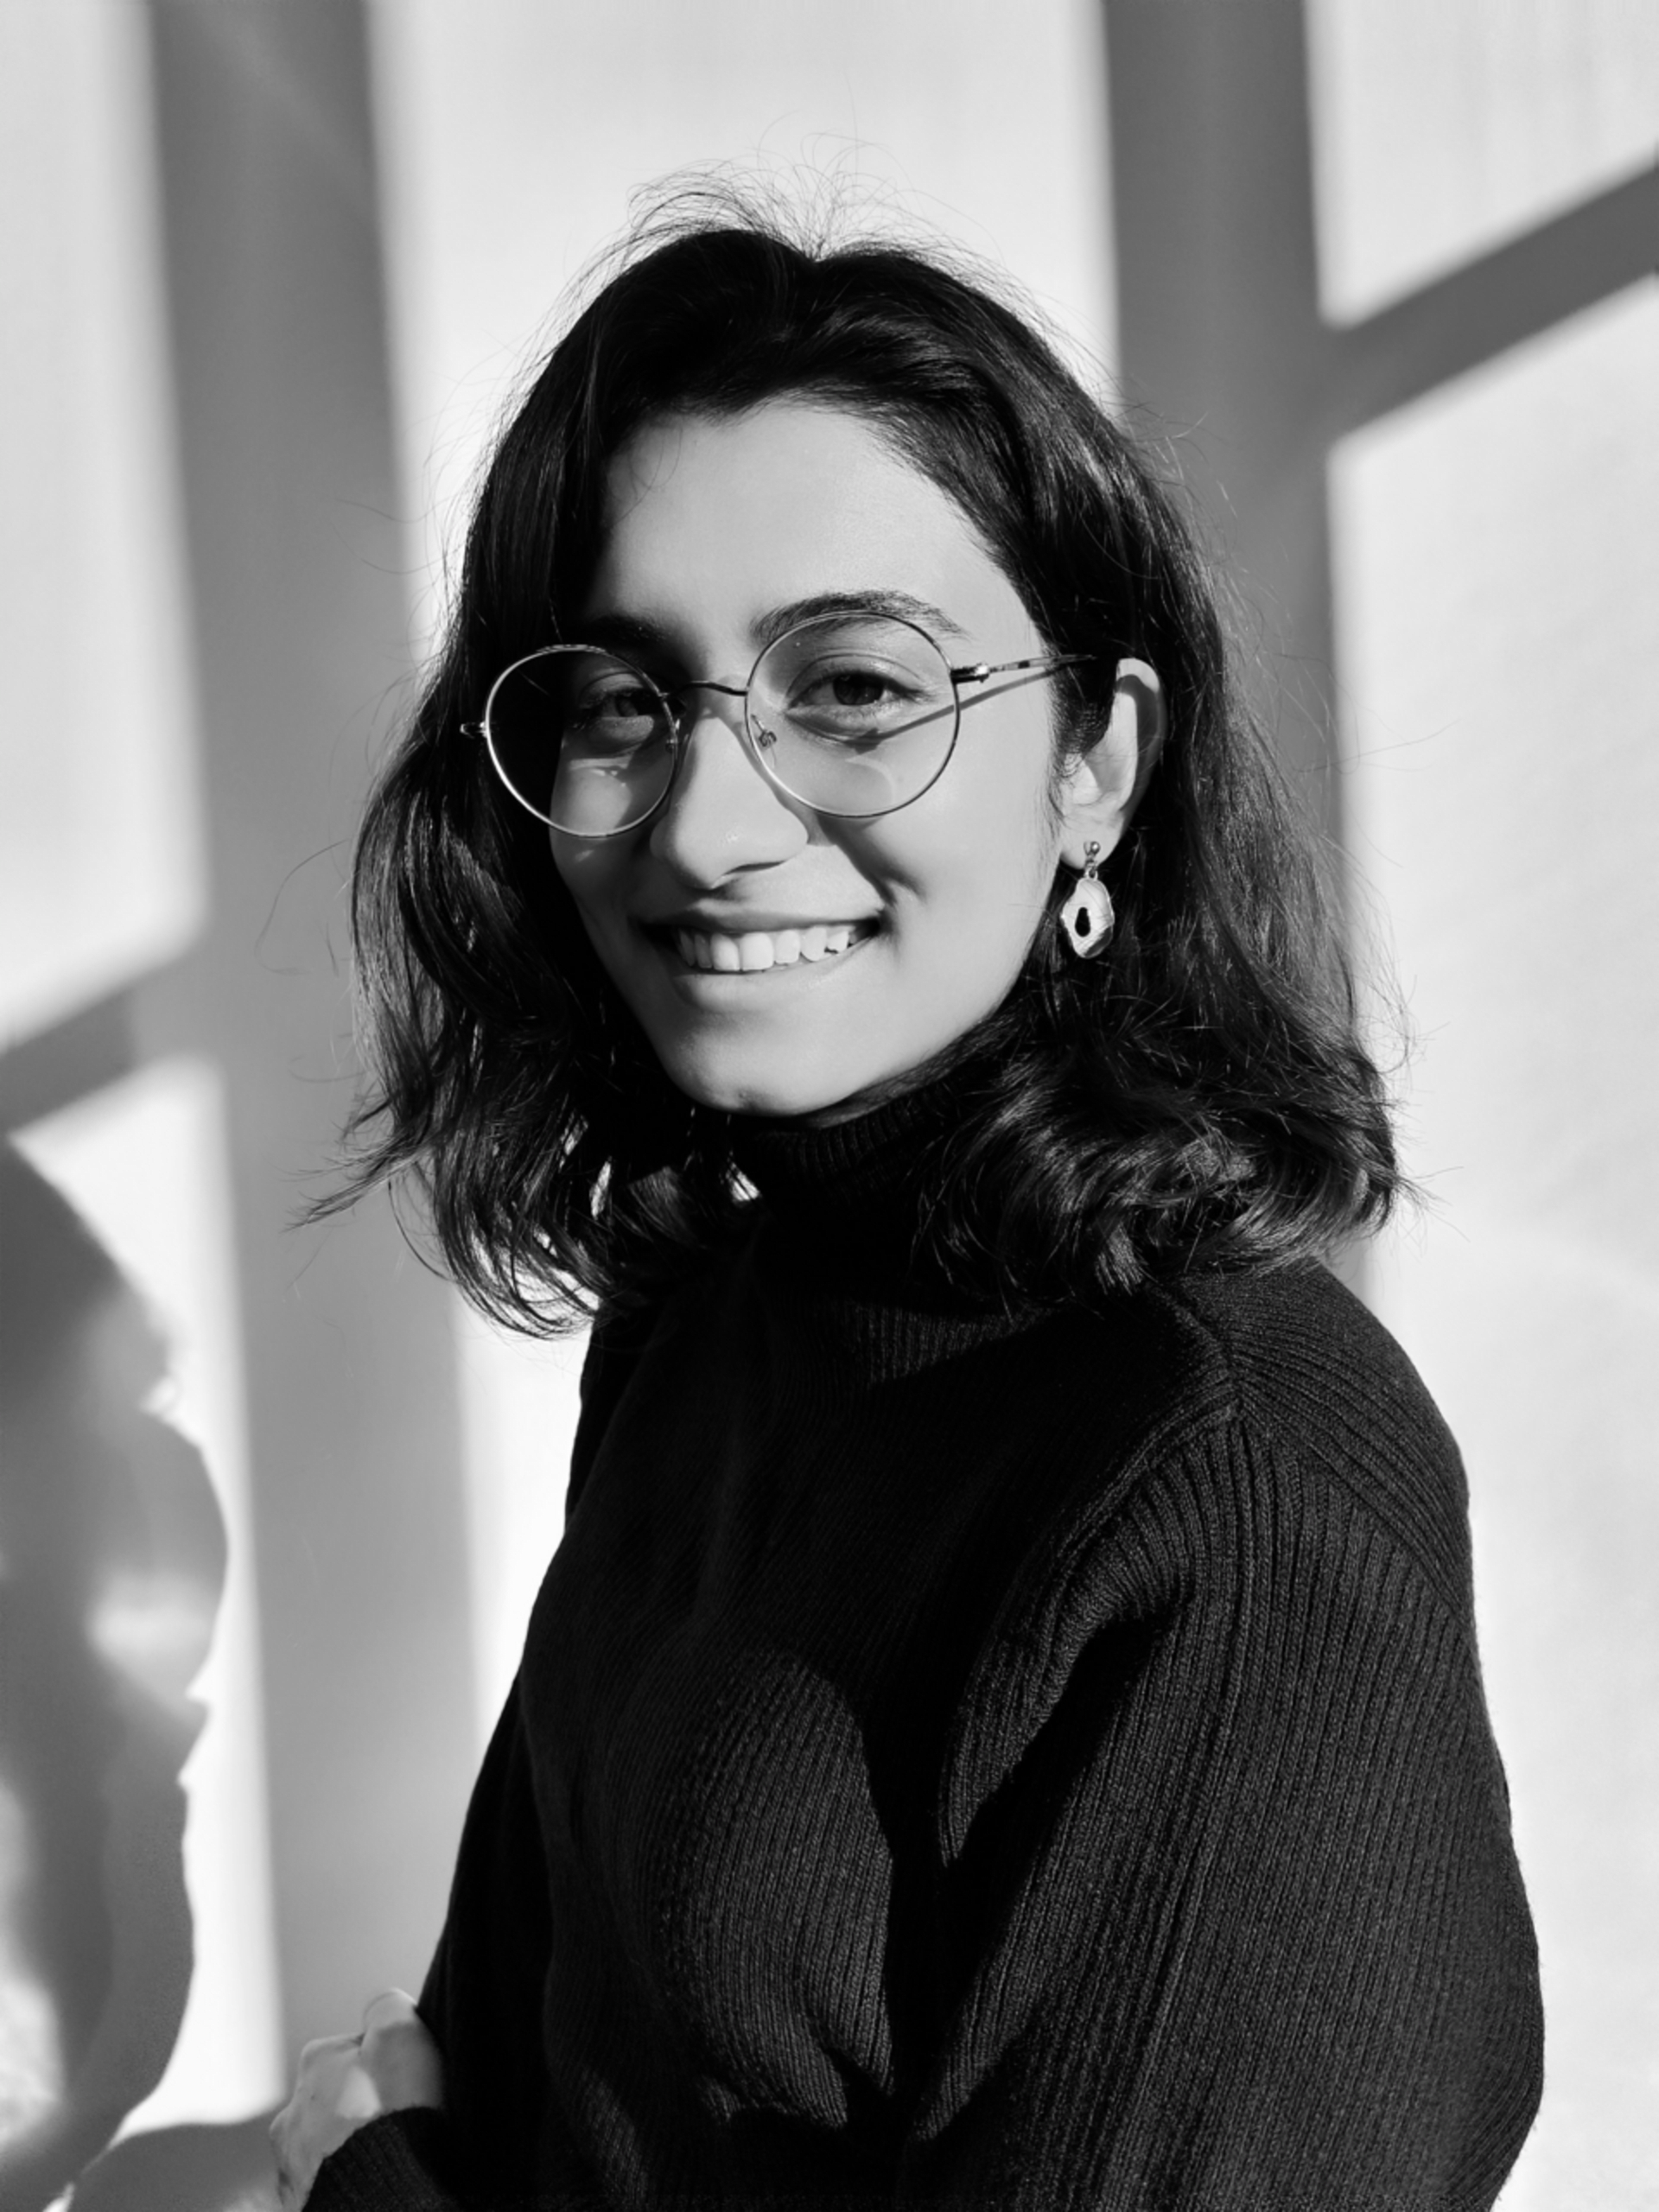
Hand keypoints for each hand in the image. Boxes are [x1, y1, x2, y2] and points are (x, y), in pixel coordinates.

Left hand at [270, 1988, 442, 2209]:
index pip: (358, 2048)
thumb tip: (383, 2008)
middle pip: (339, 2096)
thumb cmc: (393, 2116)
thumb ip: (389, 2006)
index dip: (392, 2062)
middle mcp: (292, 2109)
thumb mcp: (401, 2032)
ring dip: (352, 2146)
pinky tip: (375, 2179)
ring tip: (391, 2156)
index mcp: (316, 2062)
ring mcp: (292, 2161)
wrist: (380, 2200)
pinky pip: (328, 2181)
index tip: (411, 2081)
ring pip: (329, 2142)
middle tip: (402, 2121)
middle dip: (364, 2106)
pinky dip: (348, 2178)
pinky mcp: (299, 2202)